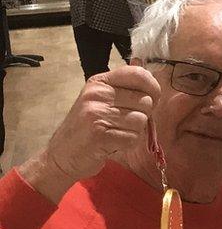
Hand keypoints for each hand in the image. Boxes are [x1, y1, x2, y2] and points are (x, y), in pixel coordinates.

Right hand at [17, 66, 159, 202]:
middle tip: (124, 122)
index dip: (152, 88)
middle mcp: (97, 94)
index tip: (151, 98)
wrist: (62, 154)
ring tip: (116, 132)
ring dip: (134, 131)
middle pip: (145, 101)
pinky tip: (113, 143)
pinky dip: (128, 144)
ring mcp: (97, 114)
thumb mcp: (102, 100)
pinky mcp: (100, 135)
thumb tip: (152, 78)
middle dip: (142, 114)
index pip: (138, 74)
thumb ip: (125, 89)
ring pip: (141, 120)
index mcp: (100, 82)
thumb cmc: (87, 127)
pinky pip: (133, 138)